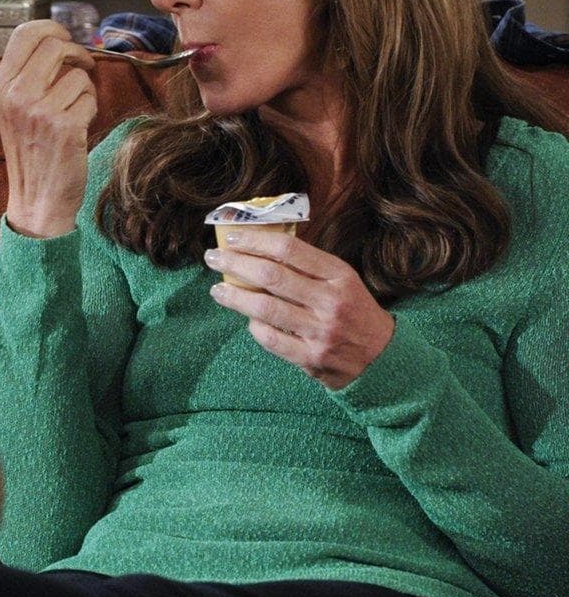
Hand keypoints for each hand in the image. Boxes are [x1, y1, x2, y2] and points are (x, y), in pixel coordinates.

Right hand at [0, 20, 98, 237]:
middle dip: (76, 54)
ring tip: (74, 108)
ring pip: (79, 73)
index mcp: (1, 86)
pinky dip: (91, 109)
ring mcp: (39, 111)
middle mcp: (16, 95)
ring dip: (85, 88)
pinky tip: (78, 125)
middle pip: (56, 45)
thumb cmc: (32, 149)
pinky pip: (91, 97)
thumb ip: (28, 73)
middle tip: (80, 68)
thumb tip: (58, 39)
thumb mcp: (15, 107)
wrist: (38, 196)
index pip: (25, 33)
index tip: (64, 38)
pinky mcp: (65, 126)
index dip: (52, 27)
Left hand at [205, 232, 394, 388]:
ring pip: (264, 308)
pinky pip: (270, 339)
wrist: (383, 358)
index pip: (290, 250)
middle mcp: (330, 302)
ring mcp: (320, 331)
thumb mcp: (342, 282)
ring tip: (217, 290)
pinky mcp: (311, 358)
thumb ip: (308, 267)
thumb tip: (260, 248)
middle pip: (271, 276)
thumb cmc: (354, 312)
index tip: (233, 238)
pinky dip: (254, 326)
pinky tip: (247, 319)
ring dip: (234, 297)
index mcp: (339, 276)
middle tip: (213, 258)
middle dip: (235, 264)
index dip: (256, 241)